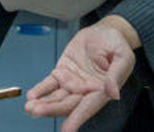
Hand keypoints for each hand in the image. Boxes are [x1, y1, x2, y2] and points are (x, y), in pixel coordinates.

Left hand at [25, 16, 137, 131]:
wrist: (105, 31)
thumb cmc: (116, 45)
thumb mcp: (123, 56)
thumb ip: (116, 75)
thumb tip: (113, 94)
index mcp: (102, 90)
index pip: (88, 106)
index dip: (78, 118)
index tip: (67, 130)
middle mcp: (85, 90)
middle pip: (68, 104)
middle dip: (52, 109)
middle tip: (36, 111)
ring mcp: (72, 82)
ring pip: (56, 97)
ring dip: (43, 103)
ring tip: (30, 107)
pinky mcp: (62, 72)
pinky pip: (49, 84)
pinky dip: (40, 90)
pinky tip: (32, 95)